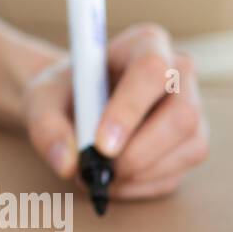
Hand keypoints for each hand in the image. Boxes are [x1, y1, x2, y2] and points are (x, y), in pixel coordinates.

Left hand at [22, 23, 209, 199]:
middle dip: (140, 151)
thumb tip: (68, 163)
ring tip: (97, 174)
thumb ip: (47, 128)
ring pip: (189, 148)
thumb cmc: (63, 93)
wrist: (73, 106)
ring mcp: (192, 111)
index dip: (129, 110)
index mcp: (146, 44)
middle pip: (183, 115)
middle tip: (100, 169)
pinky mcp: (189, 146)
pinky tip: (113, 180)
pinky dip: (140, 186)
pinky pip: (176, 174)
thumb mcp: (40, 100)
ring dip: (140, 173)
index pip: (151, 71)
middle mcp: (179, 75)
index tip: (100, 144)